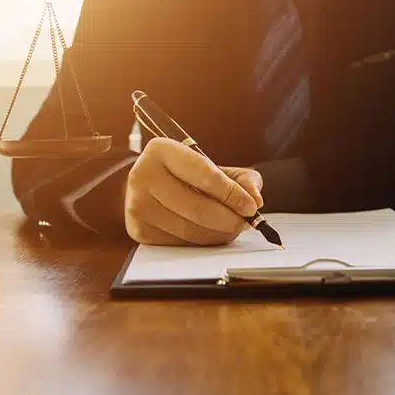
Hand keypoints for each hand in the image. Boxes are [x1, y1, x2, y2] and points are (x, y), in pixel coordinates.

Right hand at [125, 138, 263, 245]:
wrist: (146, 185)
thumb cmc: (184, 175)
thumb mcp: (212, 166)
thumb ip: (241, 178)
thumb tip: (256, 199)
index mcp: (162, 150)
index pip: (204, 175)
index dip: (232, 194)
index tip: (251, 207)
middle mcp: (144, 175)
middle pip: (197, 208)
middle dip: (229, 219)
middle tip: (245, 223)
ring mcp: (138, 205)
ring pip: (191, 230)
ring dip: (219, 234)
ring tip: (230, 227)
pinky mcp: (139, 230)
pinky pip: (181, 244)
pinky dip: (202, 242)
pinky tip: (209, 232)